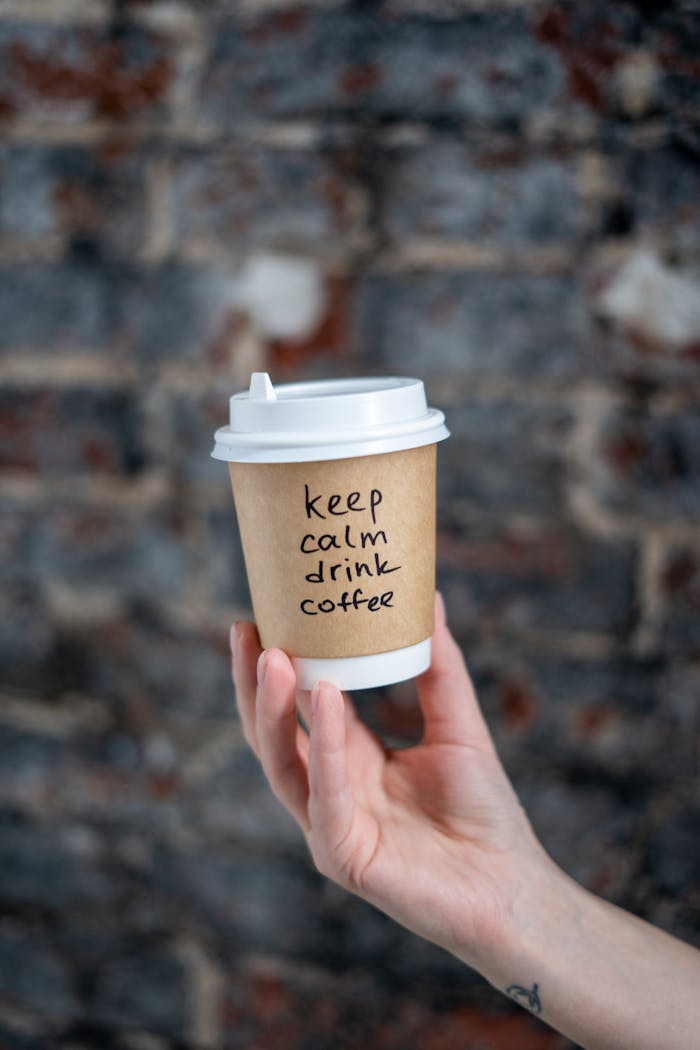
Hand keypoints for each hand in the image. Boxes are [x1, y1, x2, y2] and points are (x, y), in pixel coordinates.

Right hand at [230, 593, 549, 967]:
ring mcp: (329, 825)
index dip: (279, 663)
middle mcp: (329, 790)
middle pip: (273, 734)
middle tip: (247, 629)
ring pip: (282, 764)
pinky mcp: (343, 856)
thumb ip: (440, 666)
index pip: (299, 707)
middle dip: (253, 683)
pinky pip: (324, 799)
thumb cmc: (483, 810)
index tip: (265, 612)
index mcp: (349, 760)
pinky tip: (324, 700)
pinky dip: (324, 749)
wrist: (511, 886)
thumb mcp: (458, 723)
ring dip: (272, 710)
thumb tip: (427, 598)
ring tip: (272, 657)